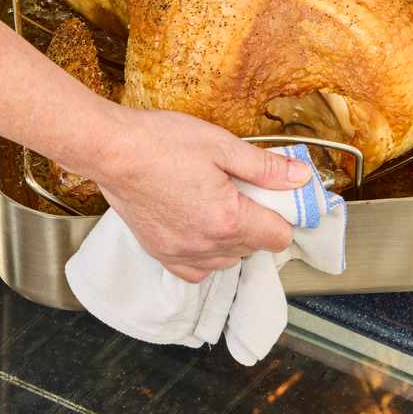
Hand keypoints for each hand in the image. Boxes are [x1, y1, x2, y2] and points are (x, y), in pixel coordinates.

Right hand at [85, 106, 311, 282]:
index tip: (274, 198)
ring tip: (217, 204)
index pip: (278, 237)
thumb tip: (300, 177)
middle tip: (241, 191)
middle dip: (256, 222)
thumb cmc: (161, 142)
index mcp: (228, 218)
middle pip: (253, 248)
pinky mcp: (160, 253)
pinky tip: (200, 227)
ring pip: (227, 261)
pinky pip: (196, 271)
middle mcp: (207, 244)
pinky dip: (205, 255)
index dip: (282, 214)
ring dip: (231, 239)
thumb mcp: (223, 145)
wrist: (112, 150)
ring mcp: (181, 253)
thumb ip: (266, 167)